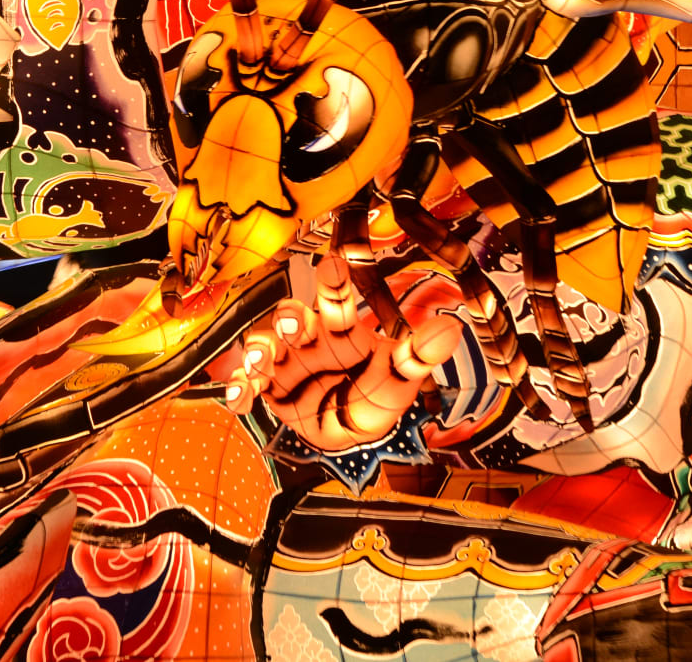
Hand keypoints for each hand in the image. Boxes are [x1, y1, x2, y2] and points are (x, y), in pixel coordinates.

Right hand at [219, 256, 461, 453]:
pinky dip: (239, 388)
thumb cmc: (376, 393)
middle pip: (290, 317)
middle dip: (288, 318)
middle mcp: (309, 339)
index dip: (333, 281)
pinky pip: (246, 384)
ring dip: (258, 350)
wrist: (351, 431)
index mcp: (341, 330)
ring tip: (260, 363)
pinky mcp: (268, 388)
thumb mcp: (400, 378)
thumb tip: (452, 328)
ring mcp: (285, 363)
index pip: (336, 301)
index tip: (333, 261)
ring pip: (262, 344)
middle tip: (293, 324)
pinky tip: (240, 398)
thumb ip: (420, 355)